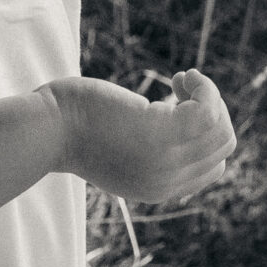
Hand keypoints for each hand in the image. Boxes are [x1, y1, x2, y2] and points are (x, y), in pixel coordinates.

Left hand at [46, 69, 235, 203]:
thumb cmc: (72, 129)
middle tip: (180, 88)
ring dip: (209, 96)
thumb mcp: (118, 148)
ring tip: (182, 80)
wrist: (44, 131)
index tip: (179, 107)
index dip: (206, 132)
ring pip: (220, 129)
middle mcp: (166, 182)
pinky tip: (184, 76)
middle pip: (222, 146)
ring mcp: (165, 161)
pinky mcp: (159, 133)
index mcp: (157, 189)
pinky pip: (207, 112)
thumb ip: (150, 147)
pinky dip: (205, 88)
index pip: (213, 167)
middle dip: (212, 109)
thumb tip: (181, 117)